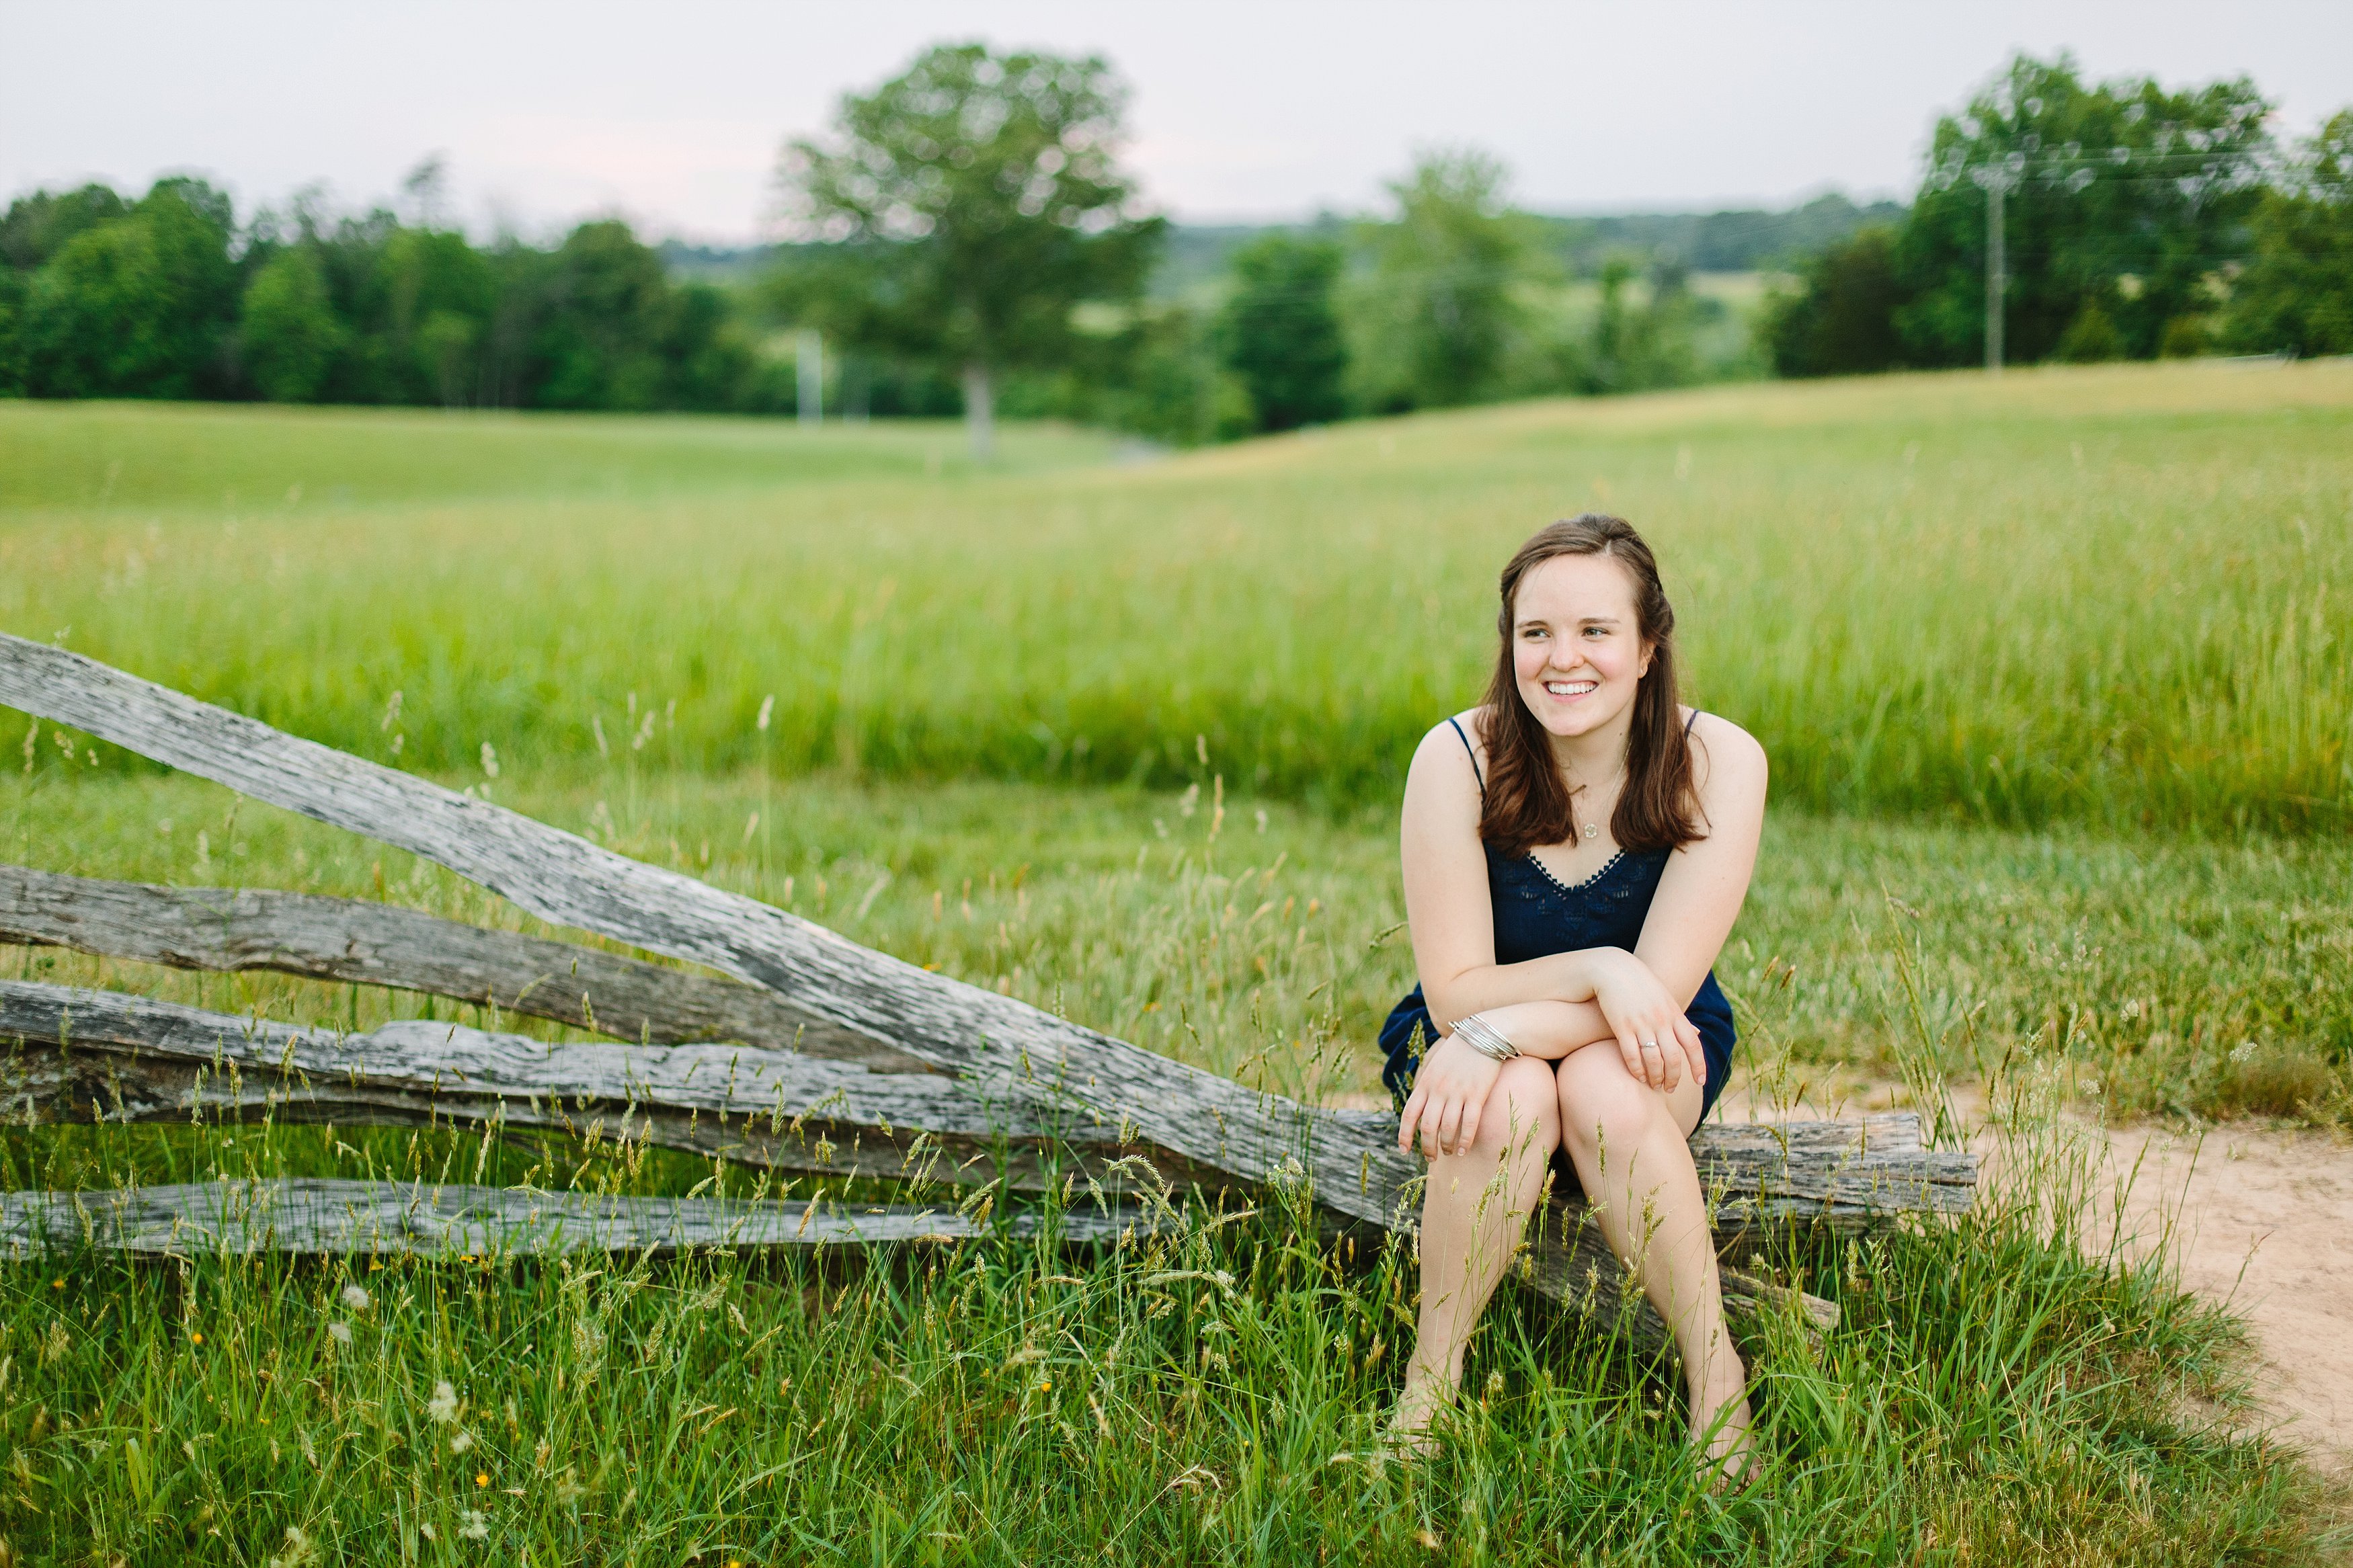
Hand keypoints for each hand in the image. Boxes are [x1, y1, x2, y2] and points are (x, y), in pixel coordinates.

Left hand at [1396, 1031, 1503, 1159]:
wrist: (1483, 1034)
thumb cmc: (1459, 1051)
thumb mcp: (1436, 1065)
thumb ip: (1428, 1084)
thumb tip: (1422, 1105)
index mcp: (1425, 1083)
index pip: (1409, 1114)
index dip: (1405, 1135)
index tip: (1404, 1150)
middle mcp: (1438, 1090)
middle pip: (1427, 1126)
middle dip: (1427, 1146)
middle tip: (1431, 1158)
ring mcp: (1457, 1092)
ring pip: (1447, 1128)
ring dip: (1446, 1145)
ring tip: (1449, 1153)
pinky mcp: (1476, 1094)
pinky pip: (1469, 1124)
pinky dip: (1464, 1140)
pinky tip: (1463, 1150)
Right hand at [1583, 949, 1706, 1093]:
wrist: (1613, 969)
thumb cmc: (1640, 985)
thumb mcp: (1665, 998)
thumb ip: (1680, 1018)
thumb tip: (1698, 1033)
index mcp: (1675, 1014)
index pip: (1693, 1045)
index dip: (1699, 1066)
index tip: (1700, 1082)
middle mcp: (1661, 1020)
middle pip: (1673, 1058)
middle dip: (1673, 1078)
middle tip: (1670, 1089)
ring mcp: (1642, 1023)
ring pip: (1654, 1060)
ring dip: (1655, 1077)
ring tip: (1654, 1086)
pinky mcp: (1622, 1026)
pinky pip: (1632, 1055)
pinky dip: (1637, 1070)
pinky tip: (1638, 1077)